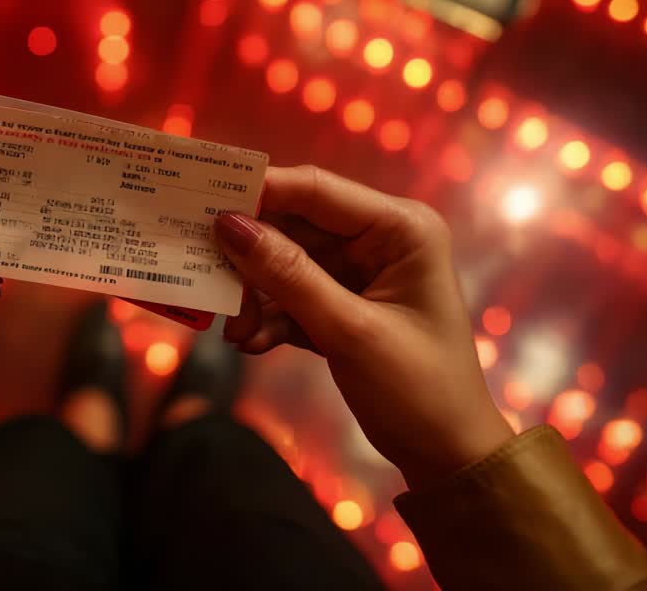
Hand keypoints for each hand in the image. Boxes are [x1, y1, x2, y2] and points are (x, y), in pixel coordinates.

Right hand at [214, 165, 512, 488]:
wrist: (447, 455)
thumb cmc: (417, 389)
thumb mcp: (349, 330)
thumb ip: (287, 274)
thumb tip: (226, 224)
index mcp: (400, 229)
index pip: (316, 190)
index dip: (258, 192)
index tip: (200, 202)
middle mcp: (379, 240)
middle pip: (293, 226)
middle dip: (250, 257)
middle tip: (203, 274)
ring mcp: (359, 274)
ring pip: (285, 264)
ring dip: (255, 297)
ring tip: (235, 330)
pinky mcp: (341, 307)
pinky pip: (290, 297)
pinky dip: (268, 318)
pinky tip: (250, 343)